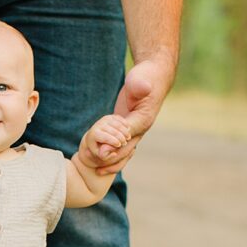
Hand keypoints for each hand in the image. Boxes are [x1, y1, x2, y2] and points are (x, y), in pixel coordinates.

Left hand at [79, 114, 131, 169]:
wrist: (94, 136)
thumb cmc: (98, 147)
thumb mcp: (99, 154)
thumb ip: (106, 156)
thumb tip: (114, 153)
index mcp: (94, 134)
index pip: (106, 137)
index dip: (114, 141)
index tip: (119, 145)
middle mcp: (98, 125)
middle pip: (113, 131)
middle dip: (121, 137)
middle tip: (125, 143)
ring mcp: (104, 119)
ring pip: (117, 124)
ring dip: (124, 131)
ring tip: (128, 138)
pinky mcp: (110, 117)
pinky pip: (119, 119)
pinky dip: (125, 124)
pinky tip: (128, 130)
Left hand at [94, 56, 174, 174]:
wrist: (152, 77)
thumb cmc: (145, 77)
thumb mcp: (141, 80)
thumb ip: (139, 86)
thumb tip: (141, 88)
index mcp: (143, 120)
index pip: (127, 137)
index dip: (114, 146)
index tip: (100, 153)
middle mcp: (140, 129)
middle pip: (125, 150)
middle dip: (110, 160)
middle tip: (93, 166)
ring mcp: (134, 131)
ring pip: (123, 152)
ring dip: (111, 162)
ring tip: (96, 170)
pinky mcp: (128, 129)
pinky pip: (120, 146)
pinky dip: (111, 155)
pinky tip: (99, 162)